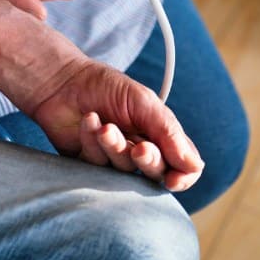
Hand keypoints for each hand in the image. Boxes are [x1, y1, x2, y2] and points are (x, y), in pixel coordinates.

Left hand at [31, 59, 203, 191]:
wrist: (63, 79)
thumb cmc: (105, 86)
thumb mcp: (143, 101)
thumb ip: (168, 131)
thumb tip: (196, 167)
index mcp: (160, 135)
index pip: (183, 166)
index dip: (183, 178)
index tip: (174, 180)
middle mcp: (139, 151)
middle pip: (154, 173)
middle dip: (148, 161)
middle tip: (138, 148)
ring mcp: (113, 159)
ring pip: (123, 170)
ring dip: (114, 147)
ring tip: (104, 125)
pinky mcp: (88, 163)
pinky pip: (96, 165)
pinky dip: (92, 141)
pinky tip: (88, 120)